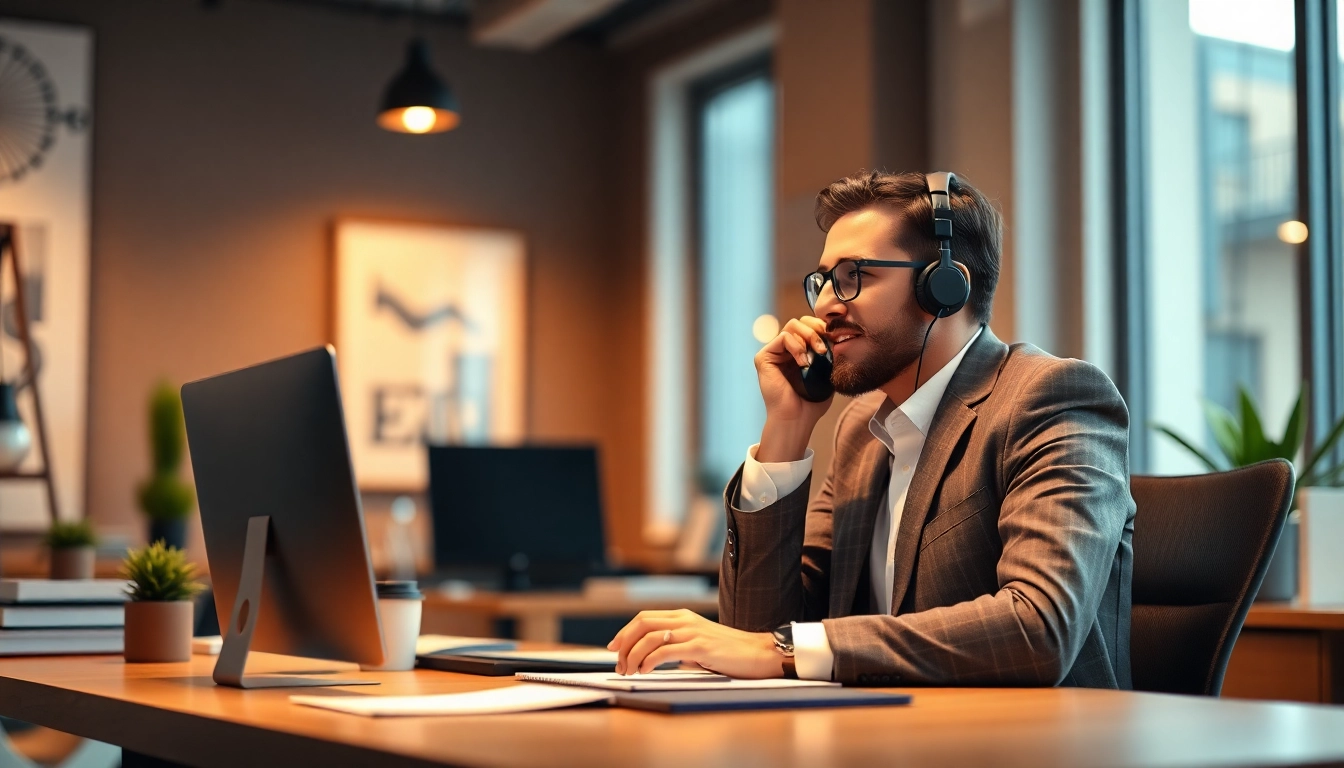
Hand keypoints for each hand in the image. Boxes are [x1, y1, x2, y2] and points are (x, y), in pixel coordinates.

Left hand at [605, 609, 782, 678]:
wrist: (758, 653)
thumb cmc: (730, 652)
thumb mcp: (698, 643)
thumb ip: (678, 645)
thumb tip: (654, 658)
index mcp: (683, 616)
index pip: (644, 617)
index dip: (624, 632)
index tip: (614, 648)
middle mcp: (685, 620)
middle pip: (641, 624)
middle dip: (624, 643)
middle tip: (619, 663)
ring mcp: (692, 632)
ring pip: (649, 637)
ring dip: (633, 655)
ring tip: (630, 671)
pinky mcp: (699, 647)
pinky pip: (665, 651)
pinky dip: (649, 661)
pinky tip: (646, 671)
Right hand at [754, 316, 831, 461]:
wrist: (797, 418)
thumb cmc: (812, 401)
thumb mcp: (827, 372)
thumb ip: (830, 353)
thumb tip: (838, 334)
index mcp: (797, 351)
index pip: (809, 326)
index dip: (822, 327)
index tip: (835, 339)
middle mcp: (783, 350)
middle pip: (800, 322)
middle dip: (816, 329)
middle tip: (825, 347)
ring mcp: (773, 353)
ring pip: (792, 326)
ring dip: (809, 336)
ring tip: (818, 354)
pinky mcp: (764, 357)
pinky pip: (783, 337)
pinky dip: (797, 346)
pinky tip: (803, 363)